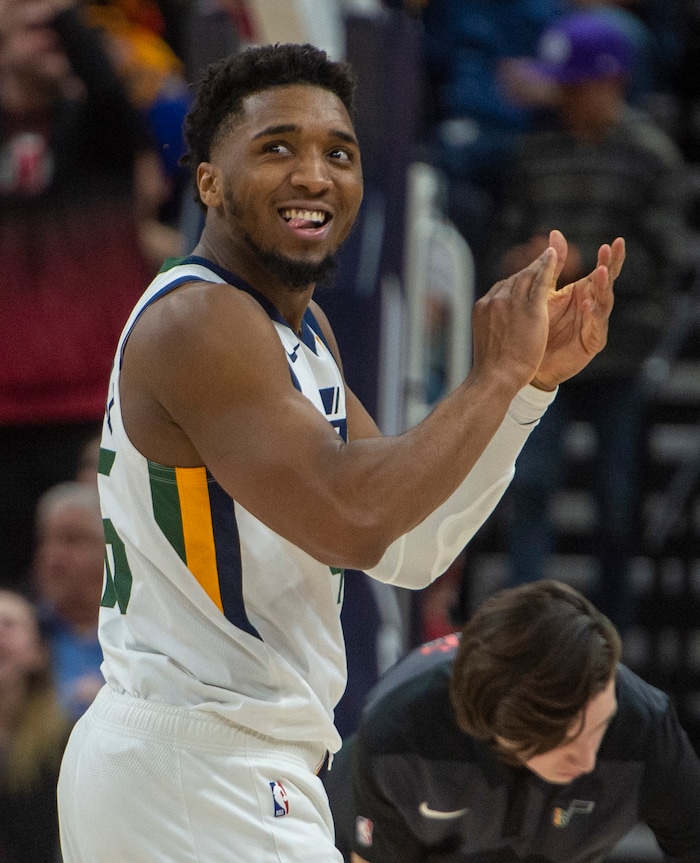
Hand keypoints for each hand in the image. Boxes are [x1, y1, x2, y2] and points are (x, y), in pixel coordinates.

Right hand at [472, 243, 556, 393]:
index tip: (525, 276)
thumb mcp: (487, 340)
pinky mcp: (530, 308)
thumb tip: (496, 326)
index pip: (502, 287)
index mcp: (483, 307)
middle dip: (529, 269)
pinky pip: (540, 281)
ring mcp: (510, 302)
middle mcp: (494, 299)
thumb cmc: (493, 367)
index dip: (516, 281)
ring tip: (551, 254)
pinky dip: (547, 266)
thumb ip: (492, 326)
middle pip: (515, 278)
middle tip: (543, 257)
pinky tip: (553, 255)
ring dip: (539, 263)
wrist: (496, 377)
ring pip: (527, 276)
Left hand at [531, 230, 623, 389]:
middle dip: (610, 266)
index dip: (609, 258)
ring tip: (600, 272)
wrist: (528, 361)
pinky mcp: (592, 342)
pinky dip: (592, 314)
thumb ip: (552, 267)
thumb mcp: (544, 292)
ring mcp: (594, 324)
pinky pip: (595, 326)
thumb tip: (556, 233)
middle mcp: (592, 306)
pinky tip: (587, 303)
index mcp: (583, 292)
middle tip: (612, 250)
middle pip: (606, 284)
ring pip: (604, 303)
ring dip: (602, 287)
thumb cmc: (538, 326)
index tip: (615, 241)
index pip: (600, 271)